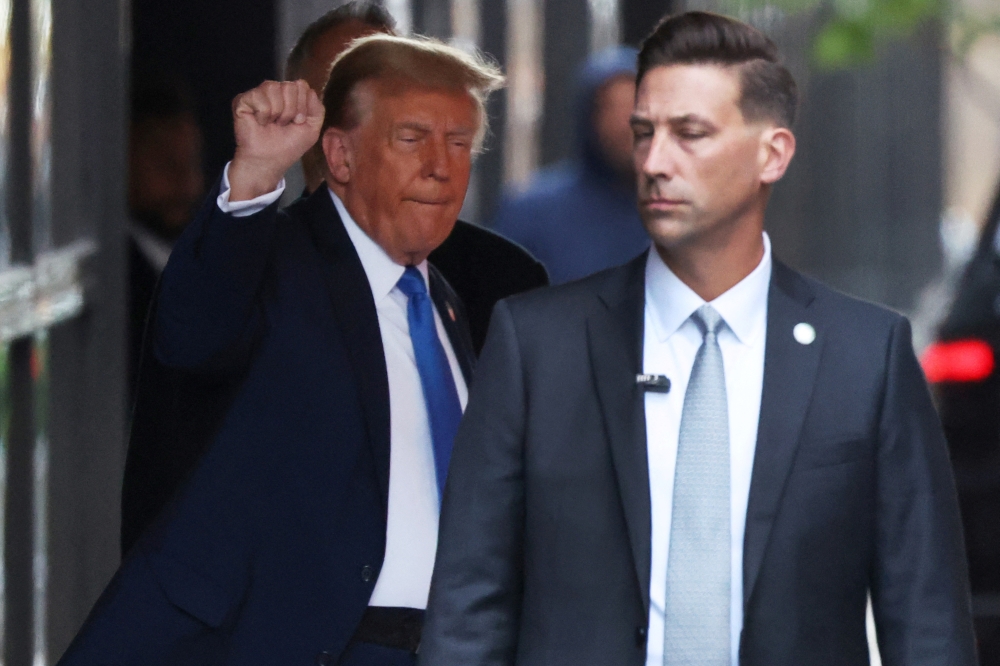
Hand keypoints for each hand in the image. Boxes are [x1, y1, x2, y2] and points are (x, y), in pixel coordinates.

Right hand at [229, 80, 323, 200]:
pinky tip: (260, 122)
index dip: (302, 105)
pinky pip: (258, 97)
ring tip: (272, 124)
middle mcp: (275, 91)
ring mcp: (258, 94)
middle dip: (290, 110)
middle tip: (282, 124)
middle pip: (289, 85)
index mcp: (290, 95)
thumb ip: (317, 108)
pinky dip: (263, 114)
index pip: (301, 85)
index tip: (297, 122)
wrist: (269, 161)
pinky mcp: (242, 100)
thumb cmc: (289, 146)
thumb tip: (308, 89)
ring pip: (273, 87)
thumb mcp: (312, 129)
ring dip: (277, 112)